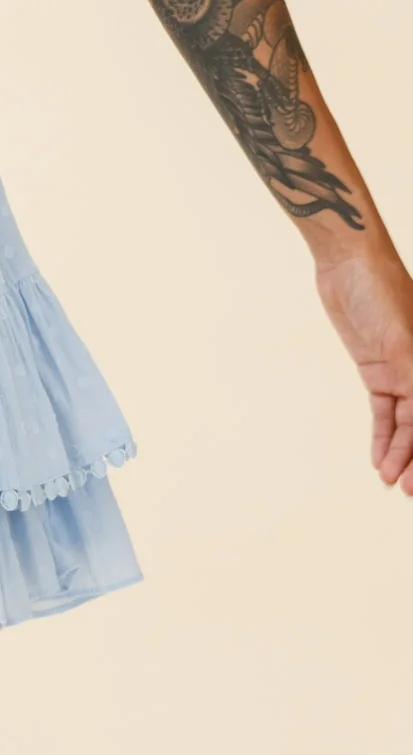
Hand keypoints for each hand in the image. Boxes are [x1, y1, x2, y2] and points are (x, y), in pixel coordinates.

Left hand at [314, 243, 412, 494]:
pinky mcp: (378, 370)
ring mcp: (402, 372)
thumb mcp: (405, 342)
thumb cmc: (384, 292)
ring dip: (399, 454)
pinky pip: (385, 412)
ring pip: (406, 424)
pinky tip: (380, 460)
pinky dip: (384, 436)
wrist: (348, 262)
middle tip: (407, 492)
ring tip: (391, 482)